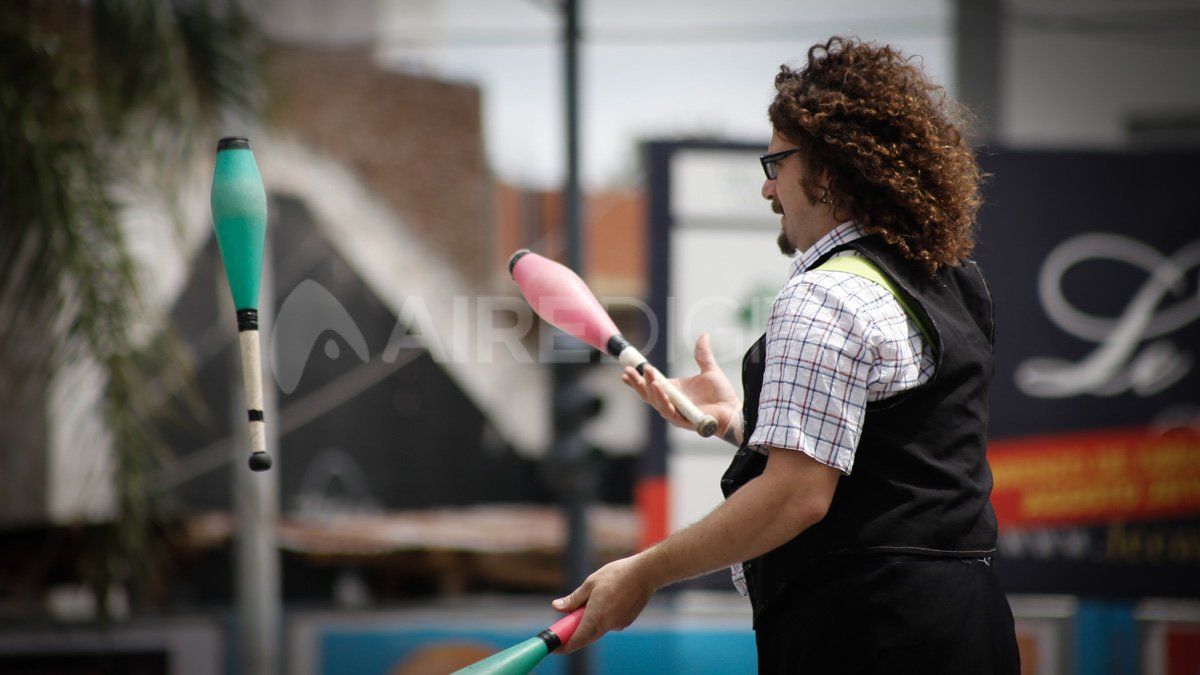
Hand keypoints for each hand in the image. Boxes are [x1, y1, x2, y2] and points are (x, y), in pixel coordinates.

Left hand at [551, 554, 657, 653]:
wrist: (645, 573)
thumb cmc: (616, 575)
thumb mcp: (590, 584)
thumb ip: (573, 599)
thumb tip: (557, 607)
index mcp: (595, 617)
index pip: (576, 640)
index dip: (564, 646)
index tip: (555, 648)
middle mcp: (607, 625)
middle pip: (586, 637)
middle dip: (575, 633)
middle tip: (567, 622)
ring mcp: (618, 625)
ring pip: (598, 629)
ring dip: (590, 622)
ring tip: (593, 600)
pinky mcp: (626, 622)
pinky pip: (609, 624)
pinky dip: (603, 617)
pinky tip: (607, 600)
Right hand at [622, 333, 740, 440]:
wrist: (733, 410)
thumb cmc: (721, 395)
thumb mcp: (710, 370)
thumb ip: (702, 355)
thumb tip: (704, 336)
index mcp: (674, 391)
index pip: (650, 384)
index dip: (638, 378)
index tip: (626, 368)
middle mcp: (671, 402)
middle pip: (648, 393)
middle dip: (637, 382)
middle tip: (628, 370)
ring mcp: (676, 412)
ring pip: (655, 402)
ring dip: (648, 389)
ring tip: (646, 376)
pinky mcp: (683, 420)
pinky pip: (669, 410)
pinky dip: (662, 399)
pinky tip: (658, 388)